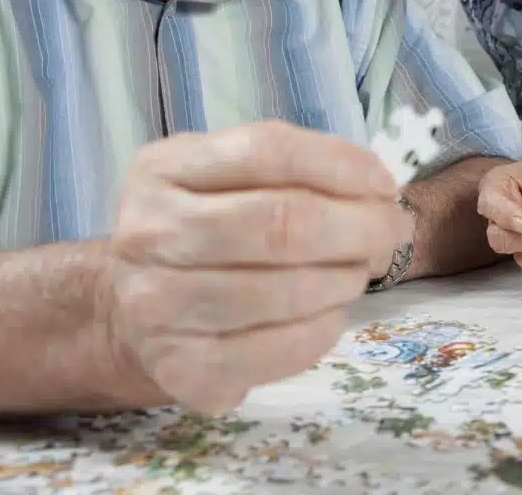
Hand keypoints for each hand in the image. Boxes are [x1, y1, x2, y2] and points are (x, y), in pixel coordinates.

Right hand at [101, 121, 408, 415]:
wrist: (131, 313)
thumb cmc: (204, 231)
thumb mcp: (228, 178)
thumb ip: (296, 171)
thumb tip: (381, 193)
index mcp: (162, 169)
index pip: (268, 151)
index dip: (342, 166)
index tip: (385, 185)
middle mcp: (149, 234)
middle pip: (282, 223)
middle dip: (360, 227)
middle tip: (390, 234)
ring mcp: (156, 306)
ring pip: (285, 290)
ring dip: (344, 280)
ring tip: (355, 273)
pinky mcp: (182, 369)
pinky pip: (281, 348)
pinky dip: (325, 329)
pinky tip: (329, 314)